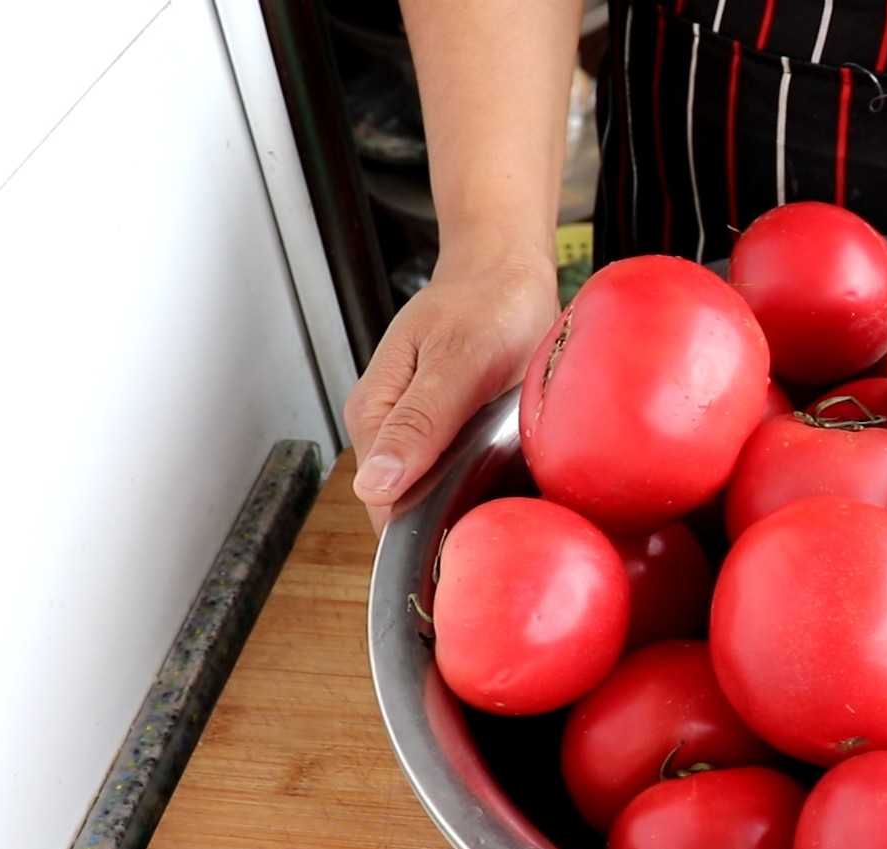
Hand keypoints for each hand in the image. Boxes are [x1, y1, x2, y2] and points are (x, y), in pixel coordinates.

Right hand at [346, 254, 559, 529]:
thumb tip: (374, 485)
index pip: (382, 504)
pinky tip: (511, 475)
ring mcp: (416, 432)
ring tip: (512, 491)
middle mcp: (387, 429)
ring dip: (471, 500)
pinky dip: (485, 481)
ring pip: (435, 493)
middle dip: (452, 517)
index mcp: (373, 414)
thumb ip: (418, 423)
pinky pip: (457, 475)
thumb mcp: (457, 360)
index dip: (424, 530)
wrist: (506, 273)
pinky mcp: (445, 432)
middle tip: (504, 509)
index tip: (471, 537)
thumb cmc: (485, 304)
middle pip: (408, 504)